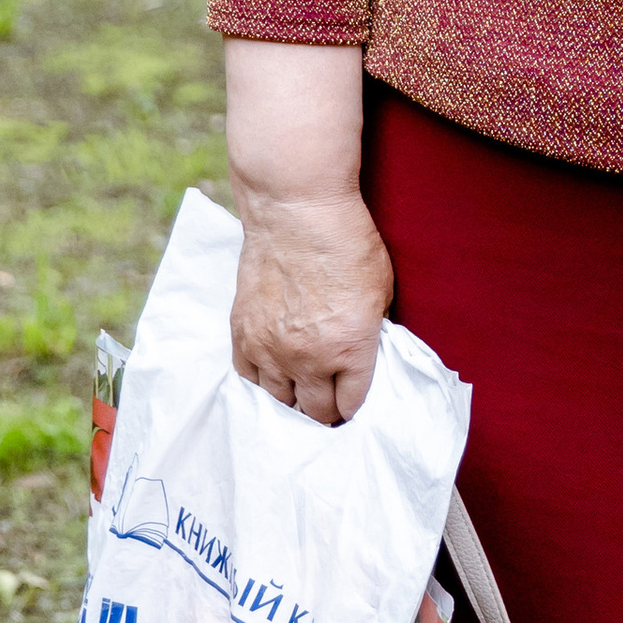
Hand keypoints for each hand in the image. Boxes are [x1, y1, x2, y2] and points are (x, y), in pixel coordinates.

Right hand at [230, 192, 392, 421]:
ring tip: (300, 394)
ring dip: (292, 400)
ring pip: (279, 402)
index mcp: (351, 349)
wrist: (296, 210)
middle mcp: (309, 359)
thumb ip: (370, 331)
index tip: (352, 405)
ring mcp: (270, 349)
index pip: (351, 403)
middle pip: (315, 411)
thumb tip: (364, 353)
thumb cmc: (347, 242)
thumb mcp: (379, 291)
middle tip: (327, 405)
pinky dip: (261, 382)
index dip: (354, 407)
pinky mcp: (242, 334)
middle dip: (325, 412)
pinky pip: (248, 378)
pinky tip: (272, 375)